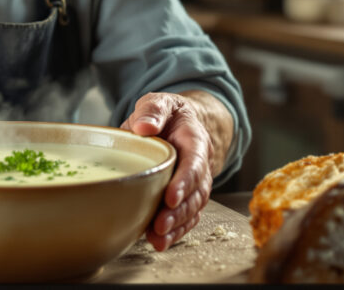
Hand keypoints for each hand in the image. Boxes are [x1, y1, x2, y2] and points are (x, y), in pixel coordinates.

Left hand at [120, 92, 215, 250]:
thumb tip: (144, 127)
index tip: (170, 196)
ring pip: (193, 208)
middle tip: (160, 225)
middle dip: (179, 211)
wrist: (175, 123)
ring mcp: (194, 183)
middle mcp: (199, 165)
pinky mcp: (184, 196)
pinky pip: (186, 217)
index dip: (185, 181)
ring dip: (177, 226)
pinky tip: (159, 242)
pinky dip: (175, 231)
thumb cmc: (165, 115)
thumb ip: (153, 110)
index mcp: (194, 141)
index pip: (194, 162)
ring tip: (157, 239)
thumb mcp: (159, 102)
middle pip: (196, 192)